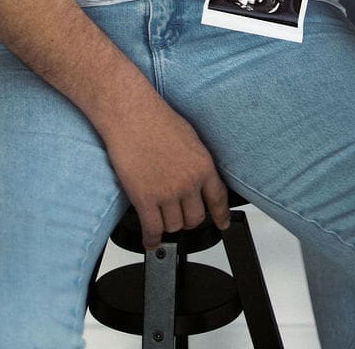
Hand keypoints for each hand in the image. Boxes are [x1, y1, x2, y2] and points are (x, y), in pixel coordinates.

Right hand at [100, 95, 230, 248]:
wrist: (132, 115)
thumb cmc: (157, 120)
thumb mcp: (190, 139)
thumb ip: (197, 164)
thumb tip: (198, 180)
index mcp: (203, 166)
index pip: (218, 200)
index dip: (221, 216)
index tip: (222, 224)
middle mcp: (188, 182)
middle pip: (195, 219)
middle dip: (188, 219)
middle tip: (180, 214)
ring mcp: (167, 193)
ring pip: (174, 226)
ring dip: (168, 225)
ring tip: (162, 217)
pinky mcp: (145, 199)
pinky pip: (153, 230)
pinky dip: (152, 239)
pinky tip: (151, 239)